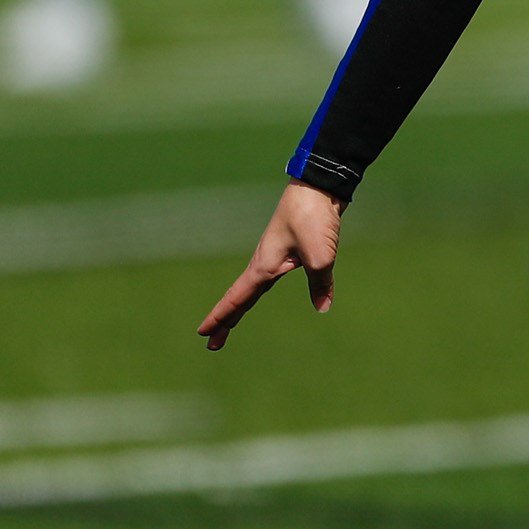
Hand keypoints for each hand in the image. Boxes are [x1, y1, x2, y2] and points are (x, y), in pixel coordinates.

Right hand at [198, 182, 344, 350]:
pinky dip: (260, 290)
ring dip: (241, 306)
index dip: (222, 317)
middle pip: (241, 298)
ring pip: (254, 287)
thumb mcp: (321, 256)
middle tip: (212, 343)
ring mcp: (275, 254)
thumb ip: (320, 284)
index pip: (237, 298)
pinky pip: (270, 276)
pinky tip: (263, 289)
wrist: (320, 185)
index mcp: (264, 266)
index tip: (204, 334)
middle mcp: (264, 262)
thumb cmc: (312, 218)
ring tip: (231, 323)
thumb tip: (323, 307)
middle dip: (227, 321)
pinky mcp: (290, 246)